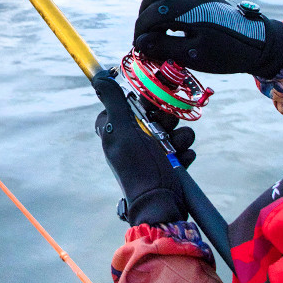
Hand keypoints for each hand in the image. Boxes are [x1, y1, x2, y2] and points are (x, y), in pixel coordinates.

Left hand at [93, 71, 194, 225]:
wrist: (160, 206)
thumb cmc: (138, 168)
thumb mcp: (123, 131)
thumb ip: (113, 102)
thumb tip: (99, 77)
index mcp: (115, 131)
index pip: (128, 103)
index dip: (140, 101)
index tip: (149, 100)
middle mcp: (131, 141)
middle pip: (153, 115)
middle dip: (166, 118)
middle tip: (166, 126)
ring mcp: (150, 153)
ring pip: (171, 131)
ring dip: (179, 135)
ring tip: (178, 145)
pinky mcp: (168, 165)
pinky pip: (181, 149)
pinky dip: (184, 152)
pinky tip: (183, 159)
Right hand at [134, 0, 282, 77]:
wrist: (256, 41)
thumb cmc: (225, 52)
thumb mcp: (192, 55)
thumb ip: (163, 47)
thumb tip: (140, 43)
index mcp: (182, 8)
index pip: (148, 17)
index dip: (140, 35)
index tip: (140, 49)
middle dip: (144, 19)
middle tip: (146, 39)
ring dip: (151, 7)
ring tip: (155, 27)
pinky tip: (168, 17)